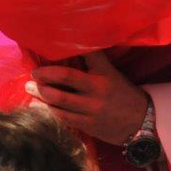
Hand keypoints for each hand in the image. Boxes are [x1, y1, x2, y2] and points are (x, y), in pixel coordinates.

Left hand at [24, 52, 147, 145]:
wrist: (141, 123)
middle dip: (45, 75)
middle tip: (33, 73)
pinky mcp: (87, 125)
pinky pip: (63, 117)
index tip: (50, 46)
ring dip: (41, 94)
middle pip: (65, 78)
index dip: (68, 48)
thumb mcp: (112, 75)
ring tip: (29, 88)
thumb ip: (94, 64)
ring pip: (60, 100)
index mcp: (104, 73)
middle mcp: (97, 89)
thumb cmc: (123, 95)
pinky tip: (37, 106)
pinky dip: (48, 110)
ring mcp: (91, 108)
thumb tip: (72, 50)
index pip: (87, 54)